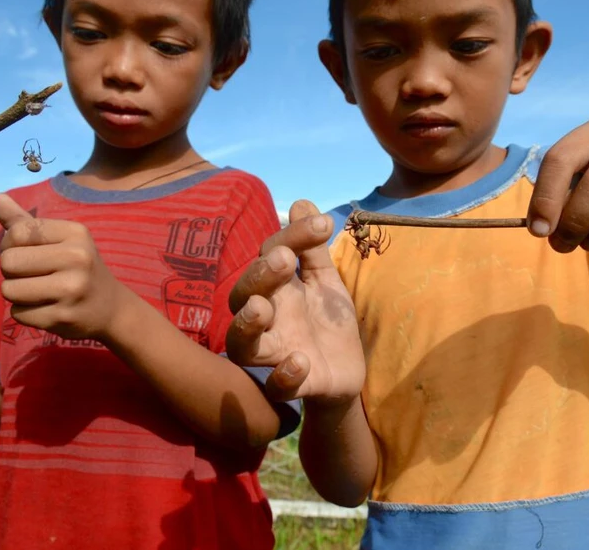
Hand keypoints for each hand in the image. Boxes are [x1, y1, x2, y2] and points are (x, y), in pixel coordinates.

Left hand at [0, 193, 122, 340]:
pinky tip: (46, 308)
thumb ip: (25, 221)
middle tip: (31, 275)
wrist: (111, 308)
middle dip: (11, 271)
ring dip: (16, 293)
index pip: (17, 232)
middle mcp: (77, 258)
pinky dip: (25, 312)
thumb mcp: (60, 239)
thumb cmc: (78, 268)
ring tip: (38, 292)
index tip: (27, 252)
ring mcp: (71, 289)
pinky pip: (18, 313)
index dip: (10, 244)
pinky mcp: (63, 317)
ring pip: (9, 289)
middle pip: (8, 261)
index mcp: (75, 233)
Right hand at [226, 200, 364, 403]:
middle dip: (259, 277)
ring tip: (261, 309)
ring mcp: (276, 354)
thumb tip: (301, 202)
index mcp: (275, 290)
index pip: (270, 255)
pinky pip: (277, 386)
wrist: (346, 373)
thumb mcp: (324, 282)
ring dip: (246, 325)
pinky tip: (300, 360)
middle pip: (243, 297)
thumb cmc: (327, 322)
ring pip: (242, 345)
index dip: (292, 237)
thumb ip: (312, 249)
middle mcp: (268, 320)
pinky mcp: (293, 386)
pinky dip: (284, 375)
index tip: (324, 223)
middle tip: (281, 260)